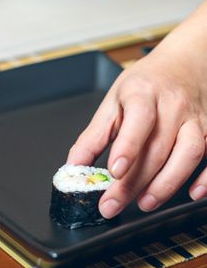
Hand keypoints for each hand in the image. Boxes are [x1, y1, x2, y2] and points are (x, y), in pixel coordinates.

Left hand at [67, 1, 206, 218]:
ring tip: (145, 203)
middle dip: (134, 182)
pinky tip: (192, 194)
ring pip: (188, 153)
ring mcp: (195, 118)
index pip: (138, 119)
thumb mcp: (113, 101)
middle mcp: (172, 105)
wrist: (184, 62)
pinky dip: (206, 178)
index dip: (128, 146)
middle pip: (157, 147)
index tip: (115, 171)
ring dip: (167, 183)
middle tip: (112, 205)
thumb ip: (94, 135)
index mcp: (143, 93)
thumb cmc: (146, 83)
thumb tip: (75, 166)